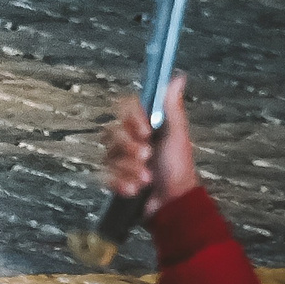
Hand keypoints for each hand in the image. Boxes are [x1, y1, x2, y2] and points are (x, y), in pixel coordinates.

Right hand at [101, 73, 199, 216]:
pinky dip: (121, 183)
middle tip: (147, 157)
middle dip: (130, 148)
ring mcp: (120, 158)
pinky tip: (134, 190)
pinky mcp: (114, 177)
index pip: (125, 108)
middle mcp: (129, 138)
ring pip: (109, 155)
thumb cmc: (179, 169)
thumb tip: (177, 78)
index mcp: (144, 124)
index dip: (132, 119)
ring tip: (146, 179)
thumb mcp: (178, 134)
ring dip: (129, 169)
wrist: (173, 205)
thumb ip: (172, 106)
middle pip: (112, 131)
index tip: (146, 131)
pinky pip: (105, 175)